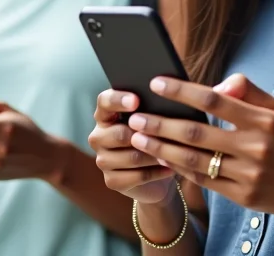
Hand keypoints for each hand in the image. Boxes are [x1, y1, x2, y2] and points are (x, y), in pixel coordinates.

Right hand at [88, 88, 177, 202]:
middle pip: (119, 134)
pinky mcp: (111, 181)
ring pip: (132, 157)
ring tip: (175, 151)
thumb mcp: (155, 117)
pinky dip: (157, 172)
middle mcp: (98, 136)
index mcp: (106, 114)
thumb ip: (154, 105)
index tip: (137, 100)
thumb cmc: (156, 135)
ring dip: (156, 155)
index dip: (119, 100)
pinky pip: (137, 176)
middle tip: (169, 133)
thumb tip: (169, 92)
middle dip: (146, 135)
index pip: (105, 101)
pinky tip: (170, 167)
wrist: (157, 170)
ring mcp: (102, 160)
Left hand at [126, 73, 273, 220]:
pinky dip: (181, 169)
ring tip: (139, 139)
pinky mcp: (244, 196)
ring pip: (195, 160)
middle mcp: (256, 146)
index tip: (158, 83)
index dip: (183, 91)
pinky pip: (205, 181)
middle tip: (136, 117)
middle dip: (161, 124)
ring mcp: (249, 174)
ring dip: (163, 148)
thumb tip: (220, 83)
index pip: (215, 100)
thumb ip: (248, 91)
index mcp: (263, 120)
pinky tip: (163, 158)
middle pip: (197, 132)